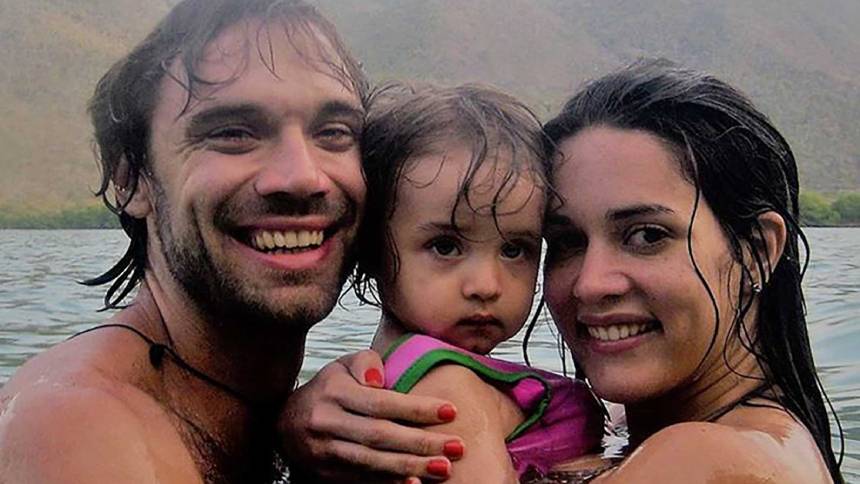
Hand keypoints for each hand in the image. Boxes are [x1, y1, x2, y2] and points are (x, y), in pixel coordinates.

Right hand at [278, 350, 465, 482]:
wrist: (285, 423)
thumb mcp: (342, 365)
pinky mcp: (326, 474)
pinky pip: (362, 479)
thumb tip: (379, 378)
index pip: (381, 402)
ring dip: (411, 467)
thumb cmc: (329, 389)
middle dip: (422, 443)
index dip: (417, 408)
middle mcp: (326, 422)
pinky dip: (389, 483)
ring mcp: (324, 452)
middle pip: (380, 435)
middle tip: (457, 446)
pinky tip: (415, 483)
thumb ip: (366, 362)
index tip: (451, 411)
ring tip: (444, 468)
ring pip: (372, 462)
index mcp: (334, 392)